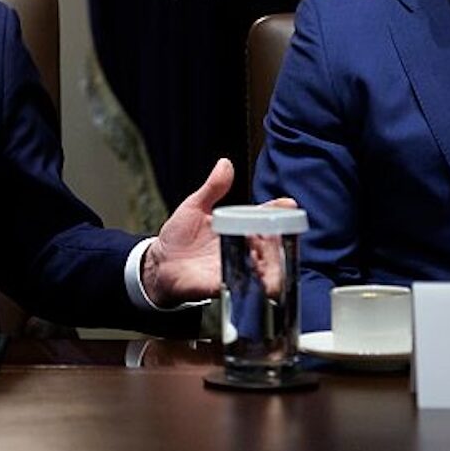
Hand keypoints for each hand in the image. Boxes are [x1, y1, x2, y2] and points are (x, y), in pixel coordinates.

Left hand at [139, 158, 296, 306]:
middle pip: (271, 244)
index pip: (265, 218)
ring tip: (272, 256)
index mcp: (239, 227)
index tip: (288, 204)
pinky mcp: (225, 285)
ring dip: (274, 264)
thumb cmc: (179, 235)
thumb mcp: (195, 206)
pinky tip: (261, 279)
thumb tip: (225, 163)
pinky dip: (256, 283)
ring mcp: (237, 268)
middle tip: (277, 233)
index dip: (279, 211)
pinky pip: (246, 286)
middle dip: (278, 239)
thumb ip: (212, 188)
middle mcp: (243, 249)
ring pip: (266, 268)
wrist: (160, 262)